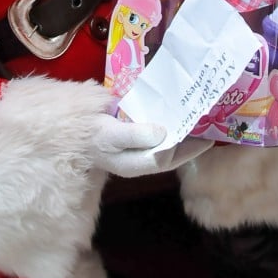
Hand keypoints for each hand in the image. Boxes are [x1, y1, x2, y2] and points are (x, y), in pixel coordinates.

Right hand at [90, 114, 212, 177]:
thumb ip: (135, 135)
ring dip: (180, 133)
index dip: (189, 151)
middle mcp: (140, 159)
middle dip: (189, 142)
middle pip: (170, 153)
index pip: (169, 160)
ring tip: (196, 119)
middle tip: (207, 125)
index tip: (207, 138)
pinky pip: (155, 134)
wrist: (71, 130)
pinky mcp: (133, 138)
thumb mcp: (110, 134)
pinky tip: (174, 113)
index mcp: (137, 164)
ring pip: (165, 144)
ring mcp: (136, 149)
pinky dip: (167, 125)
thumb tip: (163, 134)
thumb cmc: (91, 134)